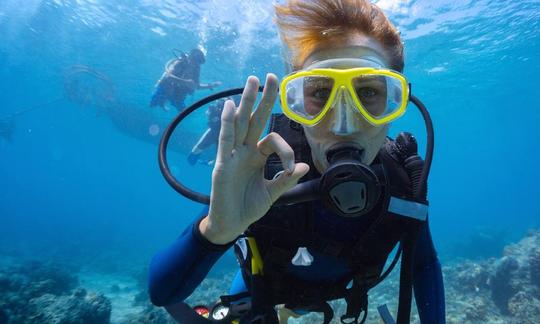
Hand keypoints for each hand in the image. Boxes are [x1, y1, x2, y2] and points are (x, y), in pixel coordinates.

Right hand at [199, 74, 309, 243]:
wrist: (231, 225)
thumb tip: (305, 167)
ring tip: (251, 81)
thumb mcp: (272, 193)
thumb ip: (286, 180)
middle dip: (263, 98)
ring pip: (240, 124)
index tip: (292, 168)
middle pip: (255, 119)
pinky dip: (227, 124)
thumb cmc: (248, 208)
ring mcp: (232, 156)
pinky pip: (225, 141)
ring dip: (245, 102)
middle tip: (270, 75)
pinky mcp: (222, 165)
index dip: (286, 150)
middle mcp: (244, 151)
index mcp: (257, 157)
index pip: (272, 140)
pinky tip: (230, 106)